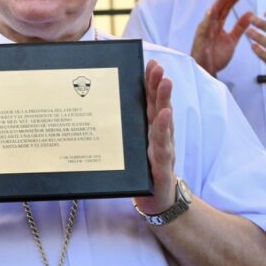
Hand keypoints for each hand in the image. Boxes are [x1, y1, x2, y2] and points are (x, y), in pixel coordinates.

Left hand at [132, 60, 177, 214]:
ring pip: (164, 122)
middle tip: (157, 66)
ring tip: (165, 82)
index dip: (151, 83)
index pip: (151, 103)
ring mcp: (163, 149)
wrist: (156, 202)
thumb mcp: (129, 149)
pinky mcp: (163, 166)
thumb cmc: (142, 172)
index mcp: (149, 130)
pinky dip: (164, 130)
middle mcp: (159, 136)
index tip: (149, 62)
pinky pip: (163, 146)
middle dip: (158, 85)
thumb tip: (99, 108)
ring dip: (165, 100)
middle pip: (159, 107)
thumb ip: (123, 130)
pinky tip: (165, 116)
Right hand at [191, 0, 252, 75]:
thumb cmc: (216, 56)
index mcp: (217, 26)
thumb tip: (250, 13)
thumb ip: (240, 27)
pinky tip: (211, 12)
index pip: (225, 10)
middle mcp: (210, 26)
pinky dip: (207, 20)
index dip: (232, 0)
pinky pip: (203, 28)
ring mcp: (204, 32)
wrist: (207, 72)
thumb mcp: (232, 40)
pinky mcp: (200, 40)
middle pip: (218, 9)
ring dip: (217, 4)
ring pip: (210, 15)